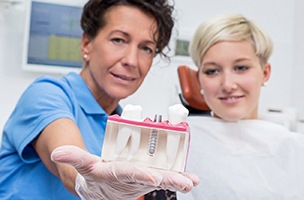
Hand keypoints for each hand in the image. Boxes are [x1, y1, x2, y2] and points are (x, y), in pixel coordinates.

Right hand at [51, 145, 198, 199]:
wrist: (102, 191)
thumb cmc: (95, 176)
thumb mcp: (85, 166)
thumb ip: (74, 157)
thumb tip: (58, 154)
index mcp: (116, 174)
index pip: (128, 174)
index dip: (140, 175)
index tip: (153, 176)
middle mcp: (132, 179)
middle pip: (152, 179)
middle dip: (168, 181)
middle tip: (184, 182)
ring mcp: (143, 179)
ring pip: (162, 179)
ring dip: (178, 180)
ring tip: (192, 181)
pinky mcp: (150, 177)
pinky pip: (166, 177)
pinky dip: (180, 178)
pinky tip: (193, 180)